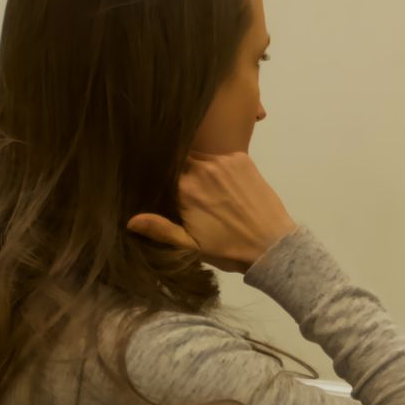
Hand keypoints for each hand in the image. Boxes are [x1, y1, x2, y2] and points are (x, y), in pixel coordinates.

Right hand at [127, 152, 297, 272]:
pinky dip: (216, 163)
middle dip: (176, 168)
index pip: (161, 170)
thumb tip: (131, 220)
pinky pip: (220, 155)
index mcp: (185, 188)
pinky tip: (220, 178)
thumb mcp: (191, 245)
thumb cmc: (229, 249)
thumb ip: (161, 229)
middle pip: (179, 159)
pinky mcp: (243, 160)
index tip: (154, 180)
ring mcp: (224, 161)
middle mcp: (202, 168)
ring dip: (196, 164)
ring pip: (199, 155)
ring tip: (202, 182)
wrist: (273, 245)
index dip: (156, 174)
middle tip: (183, 185)